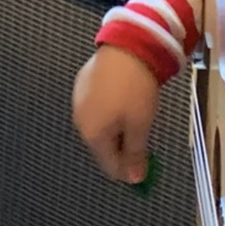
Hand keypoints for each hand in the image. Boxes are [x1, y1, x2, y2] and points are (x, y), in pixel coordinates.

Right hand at [71, 46, 159, 183]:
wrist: (127, 47)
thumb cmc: (134, 88)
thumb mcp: (140, 126)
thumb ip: (135, 154)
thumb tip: (133, 179)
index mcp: (92, 134)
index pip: (109, 166)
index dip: (129, 170)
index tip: (146, 167)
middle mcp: (80, 120)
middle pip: (103, 146)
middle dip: (123, 147)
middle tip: (144, 137)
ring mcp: (79, 101)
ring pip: (99, 126)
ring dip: (117, 128)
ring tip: (136, 115)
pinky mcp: (82, 84)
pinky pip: (96, 107)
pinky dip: (110, 110)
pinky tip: (124, 99)